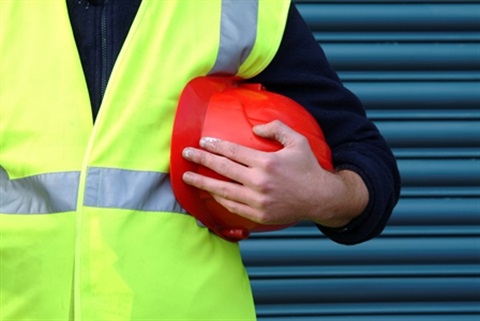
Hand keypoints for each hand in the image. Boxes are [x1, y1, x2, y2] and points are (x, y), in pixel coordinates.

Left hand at [181, 120, 368, 227]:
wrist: (319, 198)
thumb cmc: (308, 168)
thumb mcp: (298, 141)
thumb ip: (277, 128)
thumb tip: (255, 128)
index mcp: (266, 162)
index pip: (233, 152)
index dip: (214, 146)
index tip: (202, 142)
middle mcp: (259, 182)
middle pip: (223, 169)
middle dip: (201, 160)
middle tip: (185, 154)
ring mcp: (257, 201)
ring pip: (222, 190)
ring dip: (202, 182)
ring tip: (187, 177)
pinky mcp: (258, 215)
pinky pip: (232, 207)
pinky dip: (218, 199)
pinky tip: (208, 193)